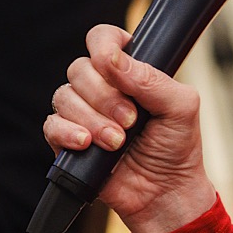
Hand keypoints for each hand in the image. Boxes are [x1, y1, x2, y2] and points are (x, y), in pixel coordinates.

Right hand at [43, 24, 216, 232]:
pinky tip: (87, 145)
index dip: (103, 44)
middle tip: (131, 121)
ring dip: (92, 119)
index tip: (109, 61)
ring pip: (64, 96)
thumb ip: (152, 79)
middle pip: (80, 69)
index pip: (104, 39)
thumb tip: (114, 60)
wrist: (165, 192)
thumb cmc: (177, 148)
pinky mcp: (68, 141)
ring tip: (118, 142)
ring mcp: (84, 113)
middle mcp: (104, 88)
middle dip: (105, 96)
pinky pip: (51, 125)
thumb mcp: (181, 107)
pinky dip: (68, 133)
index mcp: (131, 71)